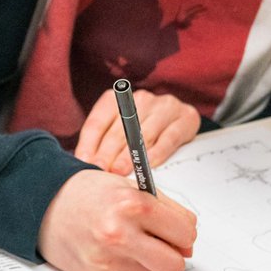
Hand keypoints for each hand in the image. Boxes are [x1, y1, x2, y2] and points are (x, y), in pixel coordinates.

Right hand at [38, 169, 196, 270]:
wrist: (43, 203)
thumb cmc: (89, 193)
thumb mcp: (129, 187)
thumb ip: (166, 210)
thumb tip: (188, 245)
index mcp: (133, 204)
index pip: (186, 233)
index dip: (183, 234)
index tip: (175, 231)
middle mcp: (119, 233)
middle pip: (175, 266)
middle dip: (173, 257)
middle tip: (161, 246)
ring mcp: (105, 257)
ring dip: (147, 263)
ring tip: (128, 243)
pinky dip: (124, 266)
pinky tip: (108, 249)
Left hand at [74, 87, 199, 173]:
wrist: (181, 117)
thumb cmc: (143, 127)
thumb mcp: (119, 129)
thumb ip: (102, 142)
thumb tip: (84, 163)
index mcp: (117, 99)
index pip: (97, 122)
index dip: (89, 144)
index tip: (84, 162)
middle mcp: (140, 99)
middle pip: (119, 130)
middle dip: (107, 153)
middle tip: (100, 171)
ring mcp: (165, 106)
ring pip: (143, 134)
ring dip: (130, 156)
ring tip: (120, 171)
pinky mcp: (186, 118)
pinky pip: (169, 138)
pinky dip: (158, 153)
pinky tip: (149, 165)